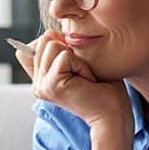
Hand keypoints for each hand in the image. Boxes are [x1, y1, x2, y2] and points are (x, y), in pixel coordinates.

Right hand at [12, 32, 131, 132]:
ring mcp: (41, 86)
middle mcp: (37, 84)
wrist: (113, 116)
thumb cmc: (103, 90)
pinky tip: (87, 82)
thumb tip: (49, 34)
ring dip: (77, 59)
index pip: (35, 46)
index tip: (76, 69)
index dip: (59, 46)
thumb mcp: (79, 64)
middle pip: (45, 40)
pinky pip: (64, 56)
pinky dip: (81, 65)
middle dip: (70, 51)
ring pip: (52, 45)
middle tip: (83, 75)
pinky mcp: (51, 85)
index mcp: (41, 80)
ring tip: (84, 78)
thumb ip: (59, 52)